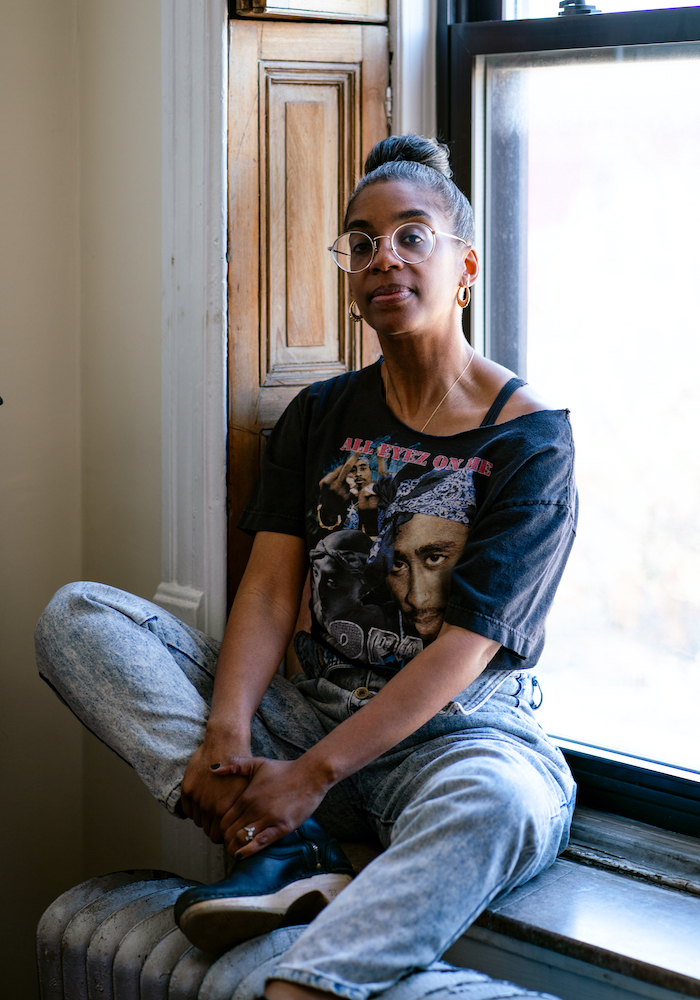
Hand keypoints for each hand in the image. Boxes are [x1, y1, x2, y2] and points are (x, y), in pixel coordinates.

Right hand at [180, 741, 249, 843]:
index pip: (220, 837)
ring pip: (198, 821)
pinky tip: (203, 800)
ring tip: (212, 806)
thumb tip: (239, 831)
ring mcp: (198, 798)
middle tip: (219, 818)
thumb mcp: (247, 791)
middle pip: (208, 831)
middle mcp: (210, 807)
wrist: (226, 743)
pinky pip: (187, 811)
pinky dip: (194, 809)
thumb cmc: (240, 767)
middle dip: (214, 827)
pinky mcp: (188, 790)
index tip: (226, 827)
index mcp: (226, 810)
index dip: (223, 832)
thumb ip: (239, 813)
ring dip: (204, 817)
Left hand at [211, 756, 329, 858]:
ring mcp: (268, 818)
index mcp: (246, 796)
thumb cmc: (284, 770)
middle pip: (230, 833)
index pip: (223, 820)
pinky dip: (248, 852)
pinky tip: (242, 855)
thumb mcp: (257, 763)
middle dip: (227, 841)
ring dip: (235, 849)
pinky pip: (260, 843)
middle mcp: (254, 808)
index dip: (221, 829)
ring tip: (236, 852)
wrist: (310, 774)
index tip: (226, 833)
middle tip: (230, 844)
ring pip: (242, 840)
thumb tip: (213, 769)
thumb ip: (234, 764)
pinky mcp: (282, 827)